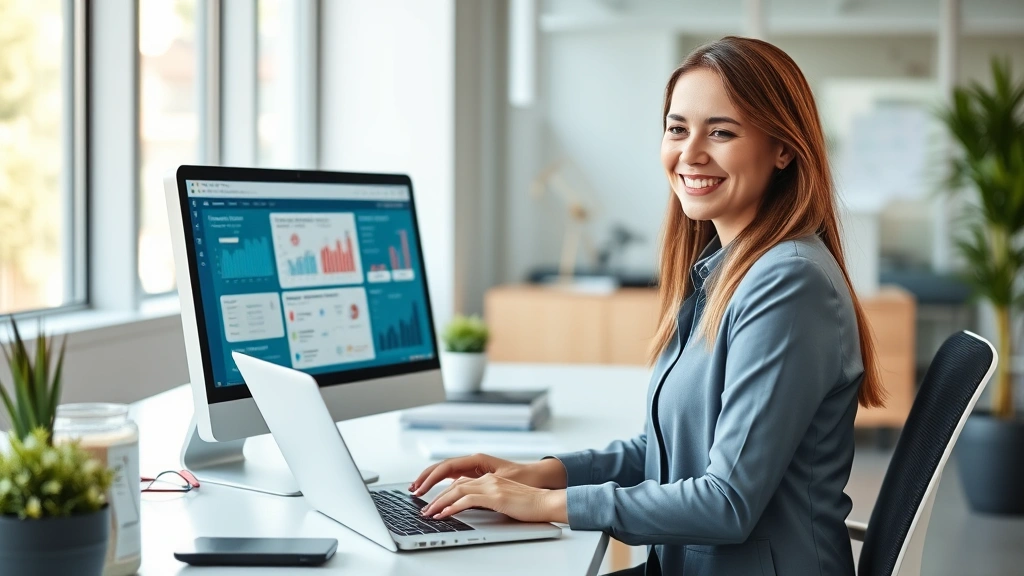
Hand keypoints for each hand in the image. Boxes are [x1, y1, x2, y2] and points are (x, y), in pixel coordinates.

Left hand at [420, 473, 567, 523]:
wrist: (546, 502)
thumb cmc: (529, 504)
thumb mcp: (504, 500)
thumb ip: (488, 500)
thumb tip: (472, 509)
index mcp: (490, 478)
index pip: (460, 481)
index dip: (443, 491)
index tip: (432, 502)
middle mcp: (488, 478)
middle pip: (454, 484)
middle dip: (435, 496)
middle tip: (424, 508)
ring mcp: (491, 485)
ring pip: (456, 490)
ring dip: (439, 502)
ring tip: (429, 513)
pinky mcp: (495, 495)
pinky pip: (466, 500)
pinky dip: (452, 507)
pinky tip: (444, 514)